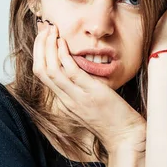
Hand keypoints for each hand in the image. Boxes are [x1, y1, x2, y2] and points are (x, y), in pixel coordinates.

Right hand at [33, 20, 145, 154]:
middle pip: (41, 70)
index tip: (43, 37)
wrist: (127, 139)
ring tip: (51, 30)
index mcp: (65, 101)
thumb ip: (82, 89)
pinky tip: (63, 43)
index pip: (43, 74)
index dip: (39, 53)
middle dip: (39, 46)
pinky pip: (70, 72)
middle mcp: (67, 100)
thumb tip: (81, 69)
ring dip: (48, 47)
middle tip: (44, 28)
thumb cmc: (114, 121)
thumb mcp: (92, 103)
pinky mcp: (92, 94)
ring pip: (50, 70)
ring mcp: (77, 98)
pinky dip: (63, 55)